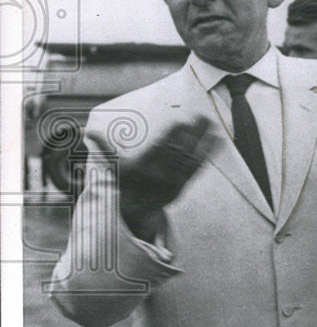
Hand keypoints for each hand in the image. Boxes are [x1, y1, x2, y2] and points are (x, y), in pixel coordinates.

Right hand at [91, 116, 217, 240]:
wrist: (135, 210)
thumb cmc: (126, 182)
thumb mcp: (115, 166)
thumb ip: (106, 148)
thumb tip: (88, 132)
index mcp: (142, 167)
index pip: (159, 148)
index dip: (171, 135)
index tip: (181, 121)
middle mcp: (158, 174)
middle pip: (178, 151)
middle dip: (191, 134)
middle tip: (202, 116)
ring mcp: (173, 180)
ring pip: (190, 158)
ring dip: (203, 140)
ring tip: (213, 124)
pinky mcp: (183, 184)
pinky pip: (197, 168)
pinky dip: (208, 153)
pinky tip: (218, 140)